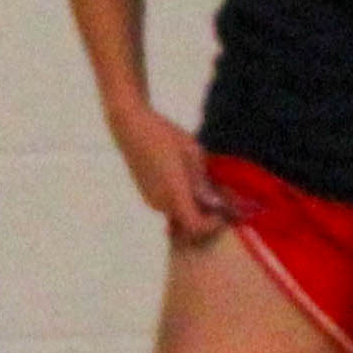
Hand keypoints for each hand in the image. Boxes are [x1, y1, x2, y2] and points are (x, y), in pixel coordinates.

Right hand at [111, 101, 231, 244]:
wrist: (131, 126)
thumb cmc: (164, 134)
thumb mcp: (193, 154)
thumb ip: (204, 182)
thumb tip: (216, 203)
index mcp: (174, 193)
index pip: (195, 225)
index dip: (211, 225)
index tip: (221, 213)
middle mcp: (160, 202)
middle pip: (188, 222)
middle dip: (205, 215)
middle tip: (220, 198)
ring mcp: (151, 199)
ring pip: (178, 214)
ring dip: (194, 207)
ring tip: (207, 186)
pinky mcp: (146, 193)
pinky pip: (169, 205)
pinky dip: (182, 200)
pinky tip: (189, 181)